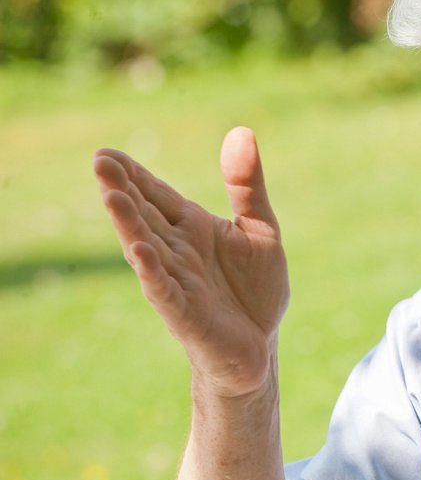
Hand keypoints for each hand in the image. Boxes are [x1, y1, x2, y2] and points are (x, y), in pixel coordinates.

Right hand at [93, 127, 288, 397]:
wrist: (261, 347)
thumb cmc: (255, 290)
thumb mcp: (261, 229)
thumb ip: (248, 186)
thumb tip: (241, 131)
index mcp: (192, 228)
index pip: (157, 196)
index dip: (135, 176)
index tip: (108, 153)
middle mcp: (177, 251)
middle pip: (145, 216)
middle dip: (123, 190)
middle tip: (100, 162)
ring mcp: (177, 282)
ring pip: (146, 248)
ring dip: (129, 225)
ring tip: (112, 196)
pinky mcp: (185, 313)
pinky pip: (165, 290)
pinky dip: (153, 271)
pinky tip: (140, 252)